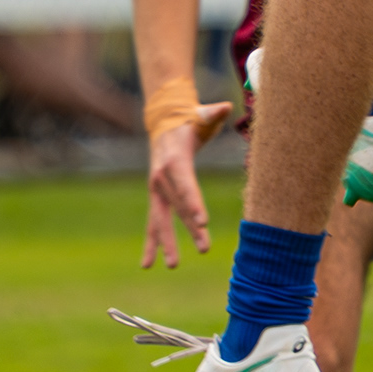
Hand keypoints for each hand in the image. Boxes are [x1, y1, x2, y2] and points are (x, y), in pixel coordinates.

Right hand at [140, 104, 231, 269]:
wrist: (166, 122)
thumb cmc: (190, 120)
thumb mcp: (201, 114)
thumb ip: (212, 113)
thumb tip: (224, 106)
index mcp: (175, 160)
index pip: (185, 184)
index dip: (193, 202)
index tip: (203, 221)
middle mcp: (162, 178)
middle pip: (178, 206)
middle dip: (190, 228)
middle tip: (204, 247)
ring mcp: (156, 190)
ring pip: (163, 219)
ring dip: (168, 243)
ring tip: (173, 265)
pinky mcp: (156, 197)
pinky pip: (153, 222)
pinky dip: (151, 243)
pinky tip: (148, 264)